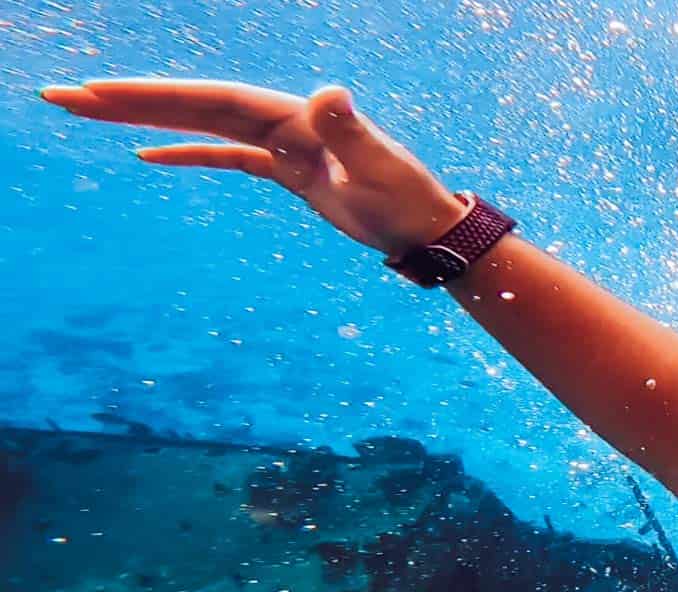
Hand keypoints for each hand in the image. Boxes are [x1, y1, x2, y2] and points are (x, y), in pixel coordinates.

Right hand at [40, 79, 469, 256]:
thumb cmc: (409, 200)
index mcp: (297, 116)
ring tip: (86, 112)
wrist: (429, 228)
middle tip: (63, 94)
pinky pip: (226, 156)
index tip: (104, 92)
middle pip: (194, 104)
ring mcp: (282, 144)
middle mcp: (284, 120)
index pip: (214, 100)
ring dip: (145, 120)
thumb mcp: (379, 168)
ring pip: (202, 126)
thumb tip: (328, 93)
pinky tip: (145, 156)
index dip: (158, 96)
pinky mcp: (286, 171)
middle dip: (129, 99)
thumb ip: (349, 131)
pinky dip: (186, 153)